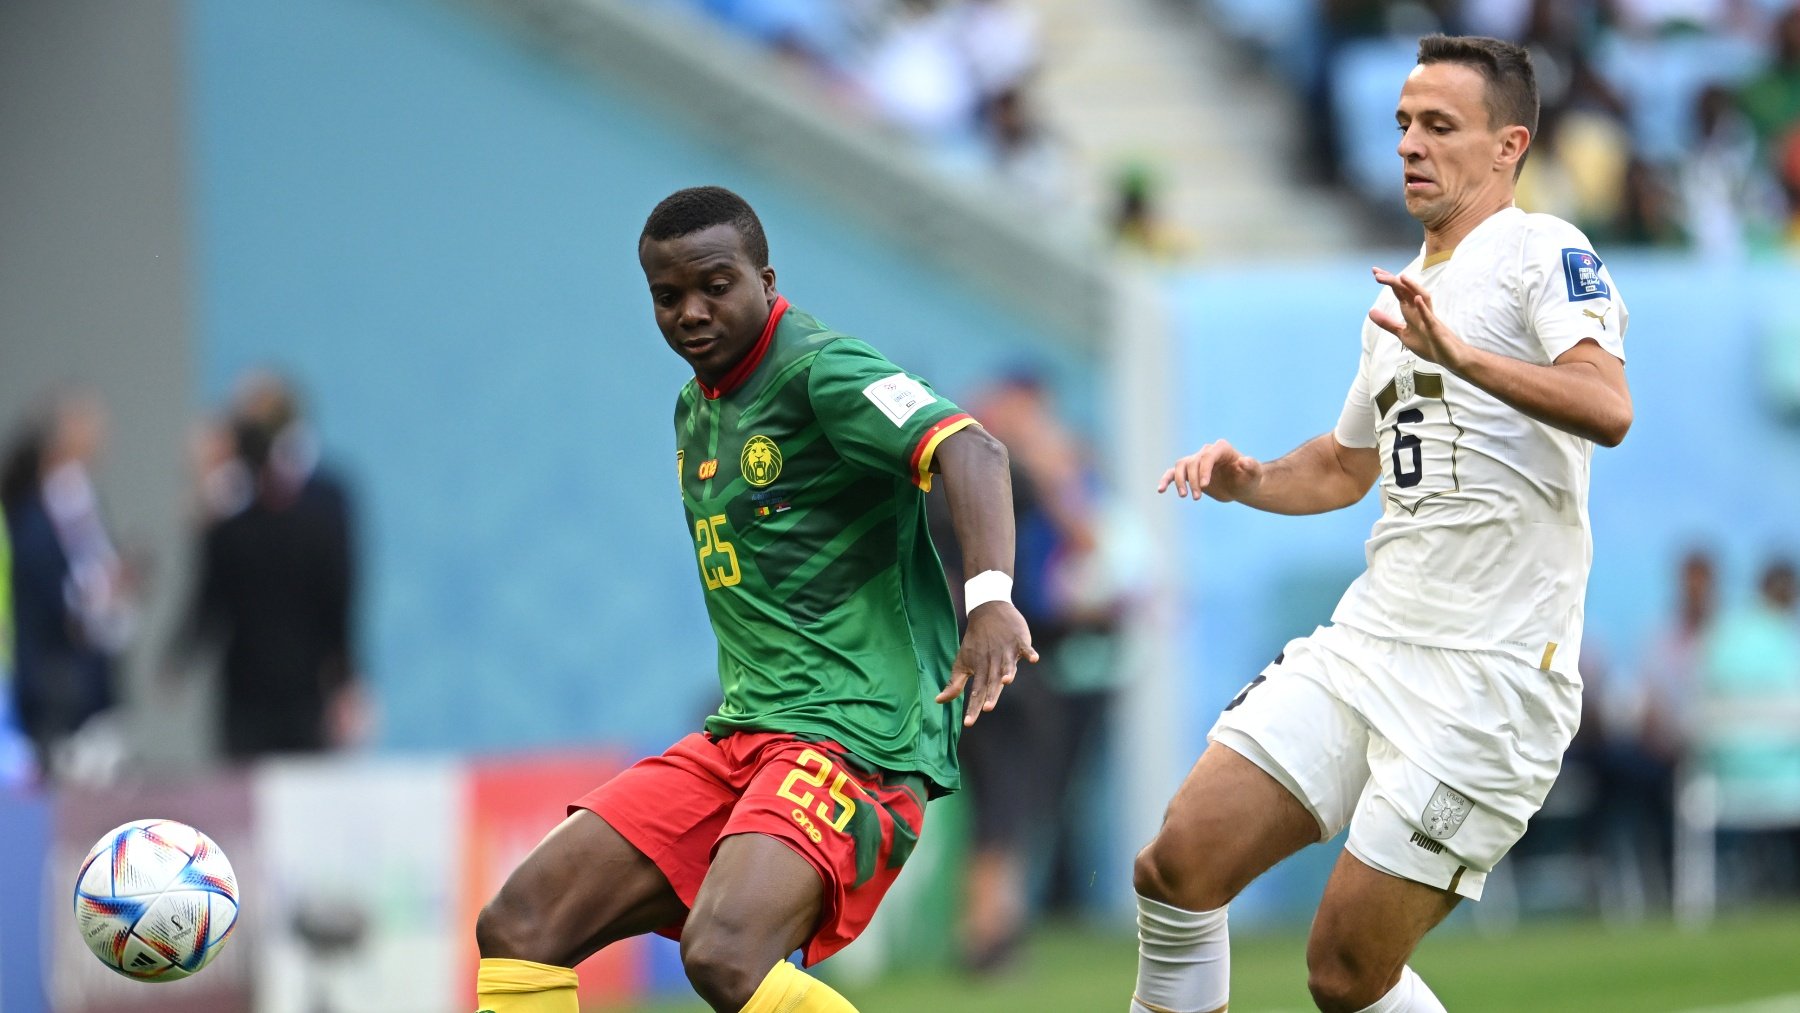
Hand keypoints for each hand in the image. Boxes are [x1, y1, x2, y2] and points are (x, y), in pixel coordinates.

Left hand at [936, 602, 1036, 726]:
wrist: (987, 610)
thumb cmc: (975, 642)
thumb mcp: (963, 662)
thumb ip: (954, 684)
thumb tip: (938, 701)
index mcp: (980, 669)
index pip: (976, 692)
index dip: (973, 707)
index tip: (968, 723)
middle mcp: (993, 662)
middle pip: (992, 681)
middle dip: (990, 694)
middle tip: (988, 707)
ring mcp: (1006, 650)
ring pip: (1007, 664)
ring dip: (1007, 672)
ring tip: (1007, 681)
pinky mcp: (1018, 640)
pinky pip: (1024, 647)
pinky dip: (1029, 652)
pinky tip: (1033, 659)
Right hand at [1157, 439, 1262, 501]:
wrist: (1241, 486)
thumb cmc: (1249, 479)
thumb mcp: (1254, 475)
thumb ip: (1251, 467)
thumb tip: (1244, 461)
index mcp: (1221, 448)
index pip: (1207, 456)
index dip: (1203, 470)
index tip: (1204, 486)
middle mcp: (1206, 451)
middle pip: (1193, 462)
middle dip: (1193, 480)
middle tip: (1197, 498)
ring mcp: (1196, 461)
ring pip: (1180, 465)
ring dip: (1179, 481)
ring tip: (1184, 496)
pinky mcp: (1189, 472)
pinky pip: (1173, 473)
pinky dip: (1166, 480)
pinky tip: (1160, 490)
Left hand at [1369, 268, 1467, 368]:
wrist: (1449, 357)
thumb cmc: (1428, 344)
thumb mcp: (1403, 334)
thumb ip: (1388, 323)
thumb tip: (1371, 312)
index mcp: (1412, 311)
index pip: (1399, 292)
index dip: (1389, 282)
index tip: (1375, 272)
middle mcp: (1420, 310)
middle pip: (1407, 291)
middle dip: (1393, 281)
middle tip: (1377, 273)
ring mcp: (1429, 318)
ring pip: (1422, 297)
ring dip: (1412, 287)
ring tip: (1400, 277)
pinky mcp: (1435, 329)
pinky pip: (1429, 317)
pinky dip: (1423, 308)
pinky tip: (1416, 299)